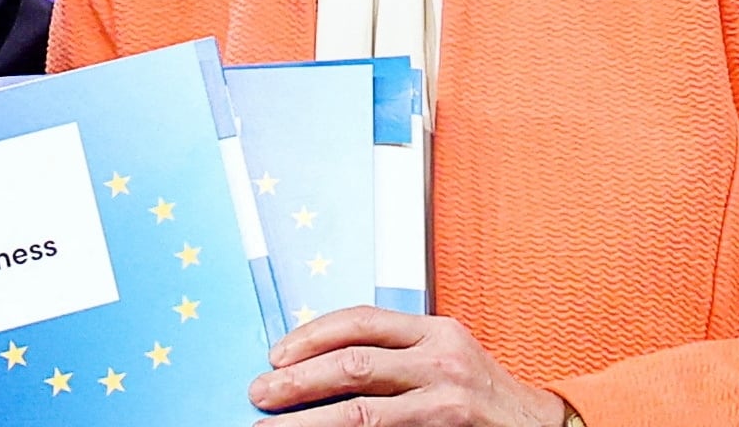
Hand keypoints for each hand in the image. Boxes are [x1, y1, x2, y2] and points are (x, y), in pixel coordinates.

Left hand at [249, 307, 566, 424]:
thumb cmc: (480, 393)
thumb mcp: (443, 356)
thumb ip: (393, 353)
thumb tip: (314, 363)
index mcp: (434, 330)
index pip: (359, 321)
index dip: (310, 335)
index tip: (276, 354)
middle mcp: (441, 360)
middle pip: (351, 364)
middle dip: (296, 379)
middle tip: (259, 391)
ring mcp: (446, 402)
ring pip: (360, 411)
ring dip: (308, 420)